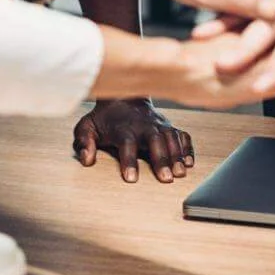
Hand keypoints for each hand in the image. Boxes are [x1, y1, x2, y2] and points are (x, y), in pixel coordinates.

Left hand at [73, 97, 193, 184]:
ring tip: (181, 173)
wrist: (124, 96)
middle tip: (166, 179)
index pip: (126, 144)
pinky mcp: (169, 126)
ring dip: (177, 155)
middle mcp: (144, 126)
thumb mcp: (87, 127)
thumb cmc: (104, 118)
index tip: (131, 179)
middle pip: (154, 141)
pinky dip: (187, 148)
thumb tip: (86, 160)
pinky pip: (182, 135)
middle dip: (161, 159)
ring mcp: (158, 125)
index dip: (129, 161)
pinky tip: (190, 163)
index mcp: (123, 128)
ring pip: (171, 138)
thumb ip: (84, 142)